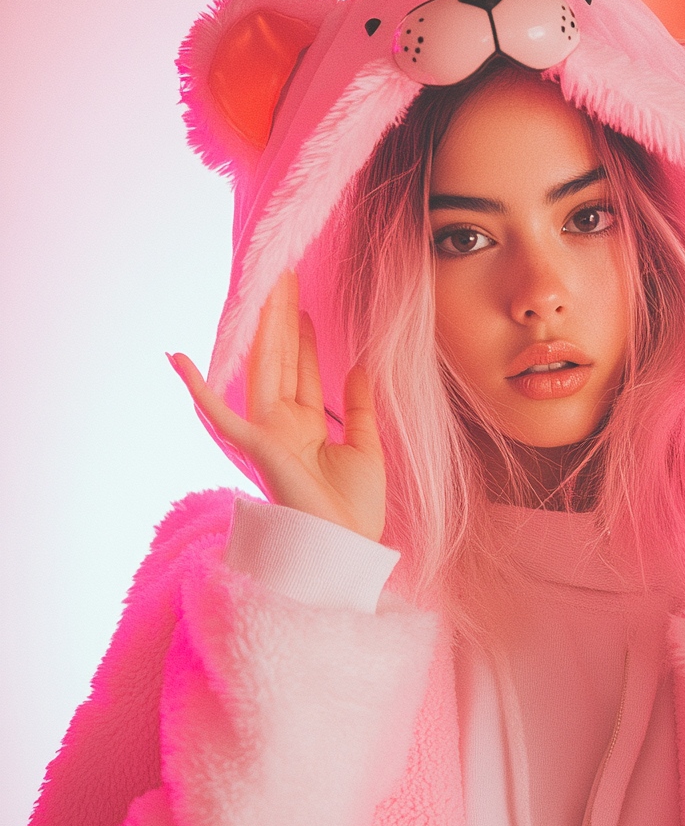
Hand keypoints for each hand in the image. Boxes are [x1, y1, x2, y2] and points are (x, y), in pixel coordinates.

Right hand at [168, 272, 385, 541]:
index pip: (303, 372)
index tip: (302, 306)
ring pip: (261, 369)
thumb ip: (360, 407)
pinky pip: (219, 414)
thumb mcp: (367, 448)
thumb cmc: (354, 510)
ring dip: (261, 329)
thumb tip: (357, 366)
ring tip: (264, 287)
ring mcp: (266, 433)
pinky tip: (177, 357)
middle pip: (281, 361)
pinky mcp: (254, 446)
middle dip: (282, 320)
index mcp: (306, 428)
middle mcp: (282, 425)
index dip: (303, 339)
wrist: (346, 548)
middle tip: (283, 277)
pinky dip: (197, 387)